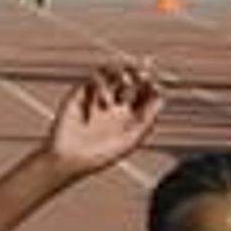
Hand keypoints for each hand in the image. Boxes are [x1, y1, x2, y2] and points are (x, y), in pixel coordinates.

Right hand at [47, 63, 163, 173]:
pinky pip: (95, 78)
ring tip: (127, 79)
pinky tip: (105, 103)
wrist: (69, 159)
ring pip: (113, 73)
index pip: (144, 94)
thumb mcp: (129, 141)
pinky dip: (102, 86)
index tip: (156, 85)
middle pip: (131, 79)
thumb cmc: (100, 157)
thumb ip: (146, 121)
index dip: (152, 86)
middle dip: (139, 72)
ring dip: (122, 71)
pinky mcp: (82, 92)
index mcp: (129, 116)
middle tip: (144, 72)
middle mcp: (116, 104)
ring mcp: (99, 96)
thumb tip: (162, 100)